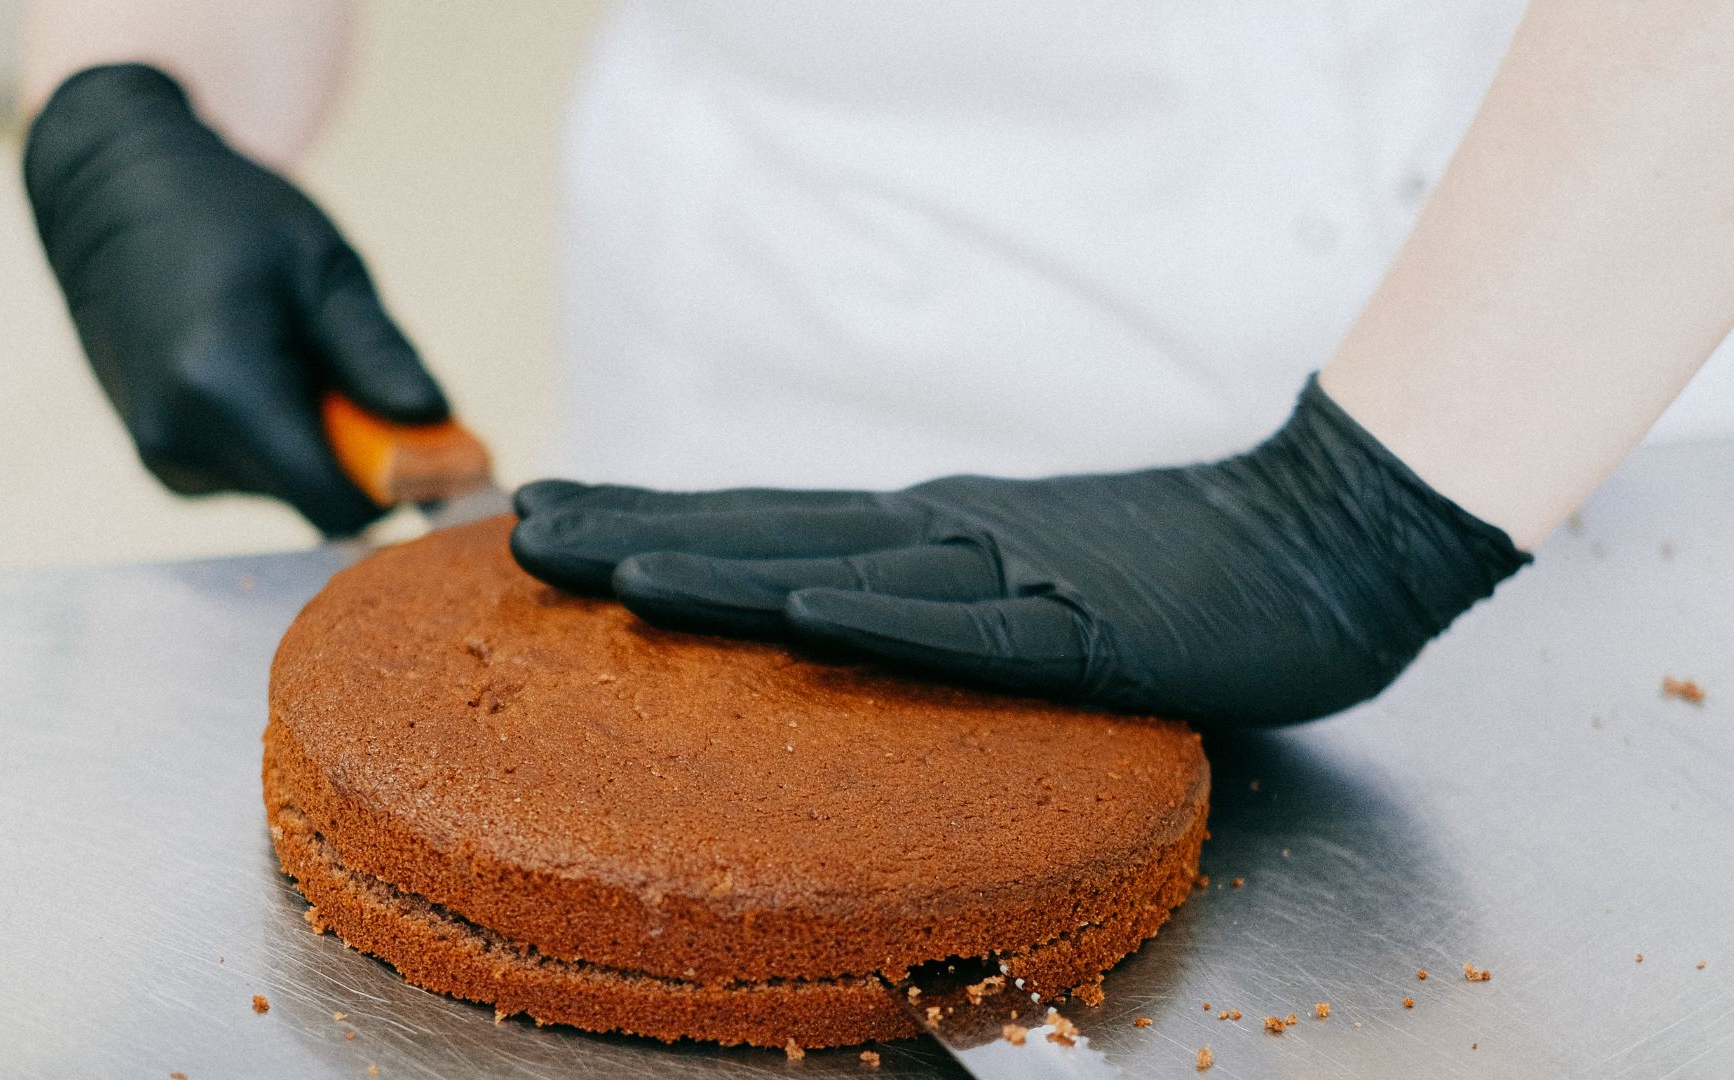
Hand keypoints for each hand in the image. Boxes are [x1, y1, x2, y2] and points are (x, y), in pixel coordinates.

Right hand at [24, 64, 446, 535]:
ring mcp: (163, 456)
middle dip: (363, 459)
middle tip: (364, 380)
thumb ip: (378, 356)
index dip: (404, 489)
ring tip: (300, 360)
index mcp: (227, 388)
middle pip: (317, 502)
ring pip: (288, 492)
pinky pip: (253, 476)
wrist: (112, 196)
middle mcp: (183, 438)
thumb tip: (439, 429)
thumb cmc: (228, 215)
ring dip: (319, 446)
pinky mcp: (160, 460)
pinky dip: (280, 442)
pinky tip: (264, 374)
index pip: (337, 505)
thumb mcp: (325, 268)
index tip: (442, 452)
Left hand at [509, 378, 1528, 726]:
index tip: (550, 520)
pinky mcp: (1089, 628)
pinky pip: (978, 634)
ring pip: (846, 572)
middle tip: (521, 533)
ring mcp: (1013, 576)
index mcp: (927, 530)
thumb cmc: (1176, 562)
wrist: (1325, 535)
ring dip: (726, 569)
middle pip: (771, 534)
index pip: (767, 522)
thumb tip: (830, 605)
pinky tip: (806, 615)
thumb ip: (933, 585)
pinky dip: (889, 619)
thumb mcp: (1023, 566)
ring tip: (610, 568)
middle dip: (639, 536)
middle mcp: (944, 537)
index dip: (654, 519)